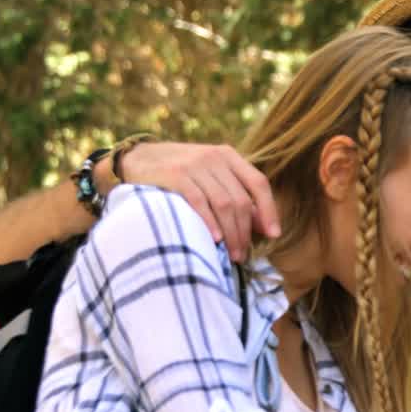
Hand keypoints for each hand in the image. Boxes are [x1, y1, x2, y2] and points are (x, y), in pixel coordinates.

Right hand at [118, 142, 280, 260]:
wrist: (137, 160)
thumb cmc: (181, 175)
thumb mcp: (211, 177)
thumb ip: (236, 195)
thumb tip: (263, 226)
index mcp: (228, 156)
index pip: (258, 183)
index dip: (269, 210)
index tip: (273, 235)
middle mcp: (214, 157)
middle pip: (241, 199)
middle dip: (245, 231)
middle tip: (242, 255)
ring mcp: (194, 164)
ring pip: (224, 204)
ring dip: (231, 233)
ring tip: (231, 254)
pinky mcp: (175, 175)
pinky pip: (199, 202)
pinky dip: (209, 223)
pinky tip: (214, 240)